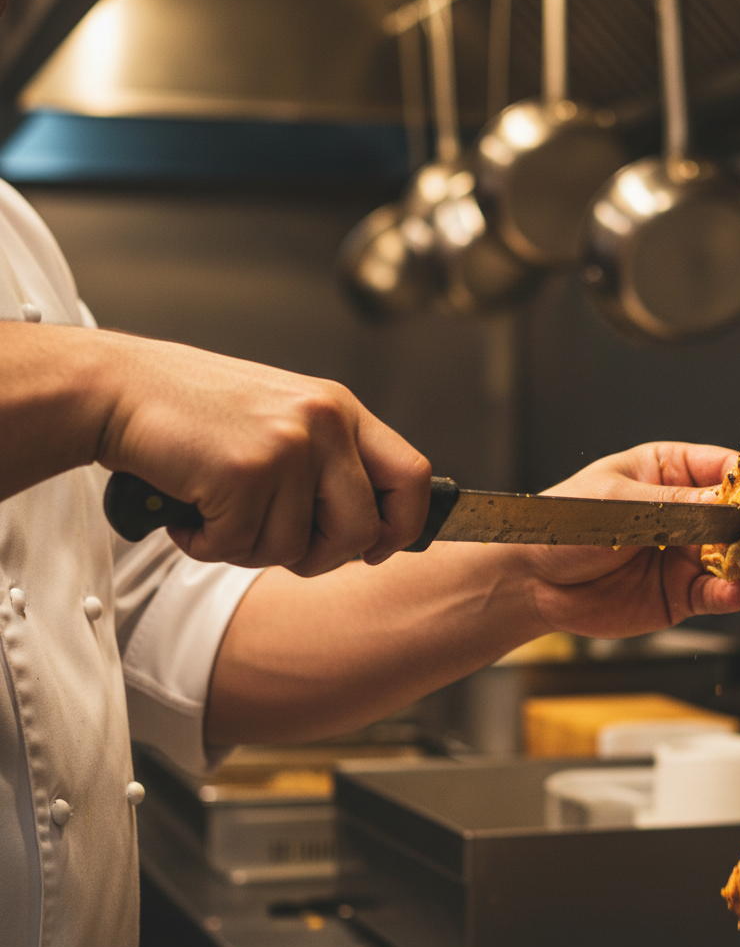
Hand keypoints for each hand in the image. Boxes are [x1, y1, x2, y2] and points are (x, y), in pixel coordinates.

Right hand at [94, 332, 430, 574]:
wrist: (119, 390)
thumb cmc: (197, 414)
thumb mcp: (284, 423)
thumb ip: (330, 467)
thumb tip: (372, 534)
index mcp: (342, 410)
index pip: (414, 477)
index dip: (403, 525)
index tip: (376, 547)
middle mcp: (325, 423)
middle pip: (362, 531)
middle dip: (319, 556)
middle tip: (274, 540)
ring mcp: (289, 446)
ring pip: (296, 549)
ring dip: (250, 549)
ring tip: (217, 510)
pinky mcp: (246, 471)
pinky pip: (242, 547)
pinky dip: (208, 544)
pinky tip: (191, 510)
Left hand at [524, 442, 739, 637]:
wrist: (530, 580)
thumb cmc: (563, 524)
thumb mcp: (618, 505)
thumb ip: (676, 507)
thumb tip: (729, 504)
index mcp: (668, 470)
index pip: (724, 469)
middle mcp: (686, 511)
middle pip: (739, 515)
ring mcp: (686, 554)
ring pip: (735, 557)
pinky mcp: (680, 594)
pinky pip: (715, 594)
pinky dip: (730, 594)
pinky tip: (736, 592)